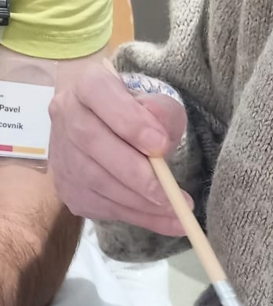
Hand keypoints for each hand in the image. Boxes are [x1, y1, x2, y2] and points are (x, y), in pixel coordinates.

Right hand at [49, 61, 188, 233]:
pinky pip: (97, 206)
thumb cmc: (139, 112)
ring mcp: (61, 153)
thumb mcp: (159, 103)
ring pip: (93, 180)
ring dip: (138, 202)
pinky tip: (164, 221)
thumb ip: (163, 114)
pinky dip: (135, 216)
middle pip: (92, 143)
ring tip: (177, 212)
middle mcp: (65, 114)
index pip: (100, 95)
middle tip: (171, 194)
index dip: (129, 121)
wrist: (110, 127)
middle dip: (135, 173)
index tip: (162, 145)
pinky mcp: (65, 186)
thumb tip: (160, 143)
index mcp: (87, 84)